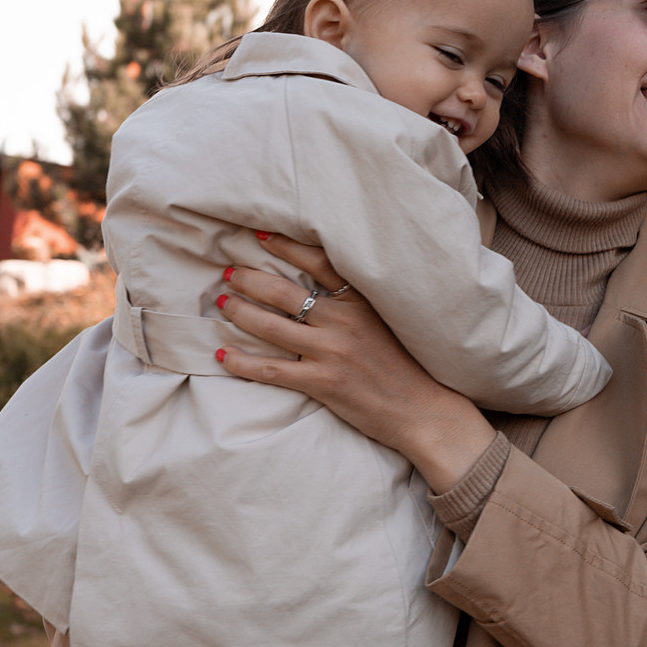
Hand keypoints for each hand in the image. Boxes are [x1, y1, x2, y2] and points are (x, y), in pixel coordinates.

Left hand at [216, 233, 495, 490]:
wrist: (424, 410)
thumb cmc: (406, 366)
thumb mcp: (387, 321)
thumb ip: (355, 303)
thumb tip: (317, 286)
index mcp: (361, 301)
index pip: (317, 262)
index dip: (285, 246)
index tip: (259, 236)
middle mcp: (344, 321)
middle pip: (285, 291)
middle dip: (249, 279)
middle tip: (228, 273)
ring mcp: (332, 353)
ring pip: (272, 327)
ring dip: (240, 312)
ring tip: (222, 302)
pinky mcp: (323, 383)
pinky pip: (271, 370)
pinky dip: (242, 362)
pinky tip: (222, 354)